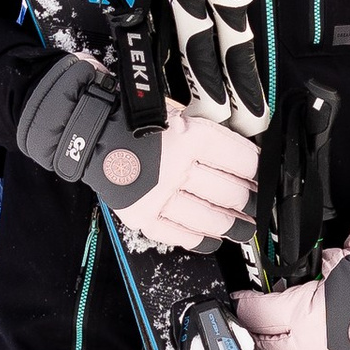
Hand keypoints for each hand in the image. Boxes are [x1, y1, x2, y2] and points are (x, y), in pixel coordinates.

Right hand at [14, 58, 255, 249]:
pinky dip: (198, 238)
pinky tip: (211, 238)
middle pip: (230, 193)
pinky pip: (178, 233)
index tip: (263, 178)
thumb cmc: (130, 114)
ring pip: (210, 218)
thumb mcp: (177, 110)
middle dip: (250, 201)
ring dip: (232, 225)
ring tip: (243, 227)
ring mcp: (160, 195)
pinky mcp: (141, 213)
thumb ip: (205, 133)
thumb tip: (238, 155)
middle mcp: (178, 168)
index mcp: (191, 137)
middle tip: (257, 205)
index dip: (259, 173)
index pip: (243, 162)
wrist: (86, 126)